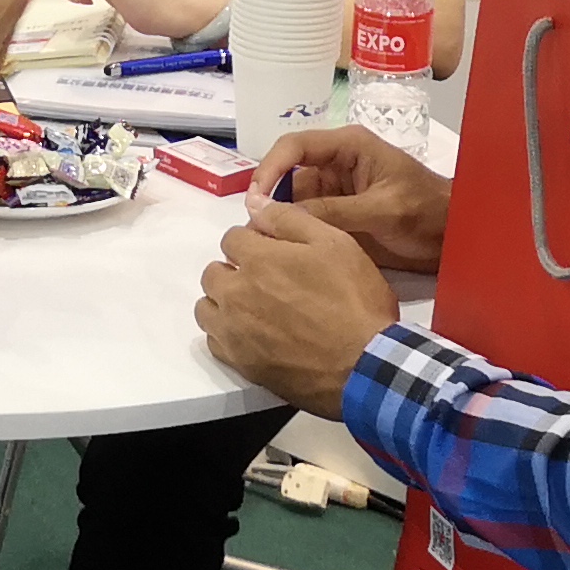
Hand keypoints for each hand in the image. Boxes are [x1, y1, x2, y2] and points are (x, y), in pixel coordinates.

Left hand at [196, 201, 400, 413]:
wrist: (362, 364)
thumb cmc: (354, 301)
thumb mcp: (335, 244)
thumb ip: (289, 219)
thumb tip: (256, 205)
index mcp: (257, 259)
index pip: (231, 238)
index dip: (252, 240)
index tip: (273, 251)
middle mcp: (236, 294)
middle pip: (213, 272)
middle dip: (234, 270)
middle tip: (266, 280)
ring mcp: (234, 332)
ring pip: (207, 308)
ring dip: (224, 301)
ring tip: (255, 307)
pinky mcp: (240, 364)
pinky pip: (214, 341)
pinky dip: (226, 333)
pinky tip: (253, 334)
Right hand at [250, 126, 450, 276]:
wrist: (455, 237)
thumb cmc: (426, 211)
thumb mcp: (381, 209)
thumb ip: (333, 211)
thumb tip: (279, 215)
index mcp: (348, 147)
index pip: (295, 146)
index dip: (270, 168)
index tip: (255, 199)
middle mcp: (336, 164)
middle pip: (288, 174)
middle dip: (269, 198)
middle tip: (255, 231)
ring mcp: (336, 191)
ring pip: (292, 200)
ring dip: (278, 219)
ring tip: (264, 245)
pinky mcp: (338, 216)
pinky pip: (306, 220)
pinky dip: (293, 234)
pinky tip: (283, 252)